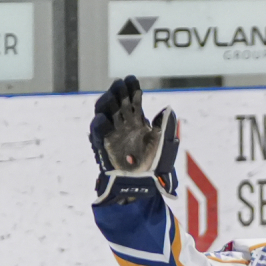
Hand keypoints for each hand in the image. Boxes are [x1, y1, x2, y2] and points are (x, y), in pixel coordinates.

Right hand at [90, 75, 179, 203]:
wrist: (145, 186)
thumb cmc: (155, 165)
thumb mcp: (165, 144)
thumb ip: (166, 127)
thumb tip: (168, 109)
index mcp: (138, 122)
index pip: (133, 101)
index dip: (132, 89)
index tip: (132, 79)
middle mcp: (124, 125)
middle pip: (117, 102)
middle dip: (117, 92)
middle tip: (120, 83)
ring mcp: (112, 134)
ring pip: (104, 113)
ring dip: (106, 104)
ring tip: (110, 96)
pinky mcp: (104, 147)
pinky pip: (97, 134)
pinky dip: (99, 126)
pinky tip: (103, 119)